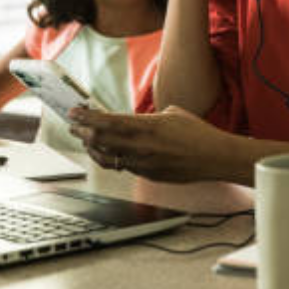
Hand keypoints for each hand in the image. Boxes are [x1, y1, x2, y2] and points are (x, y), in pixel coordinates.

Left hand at [68, 105, 240, 182]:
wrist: (214, 158)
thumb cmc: (196, 133)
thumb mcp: (171, 113)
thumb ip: (148, 117)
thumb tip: (134, 121)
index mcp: (146, 127)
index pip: (107, 122)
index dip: (87, 117)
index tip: (74, 112)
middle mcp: (141, 147)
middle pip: (101, 140)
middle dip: (83, 132)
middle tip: (73, 127)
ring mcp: (143, 164)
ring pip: (107, 158)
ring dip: (93, 148)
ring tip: (86, 141)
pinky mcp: (148, 176)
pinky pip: (123, 167)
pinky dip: (111, 159)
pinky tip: (107, 154)